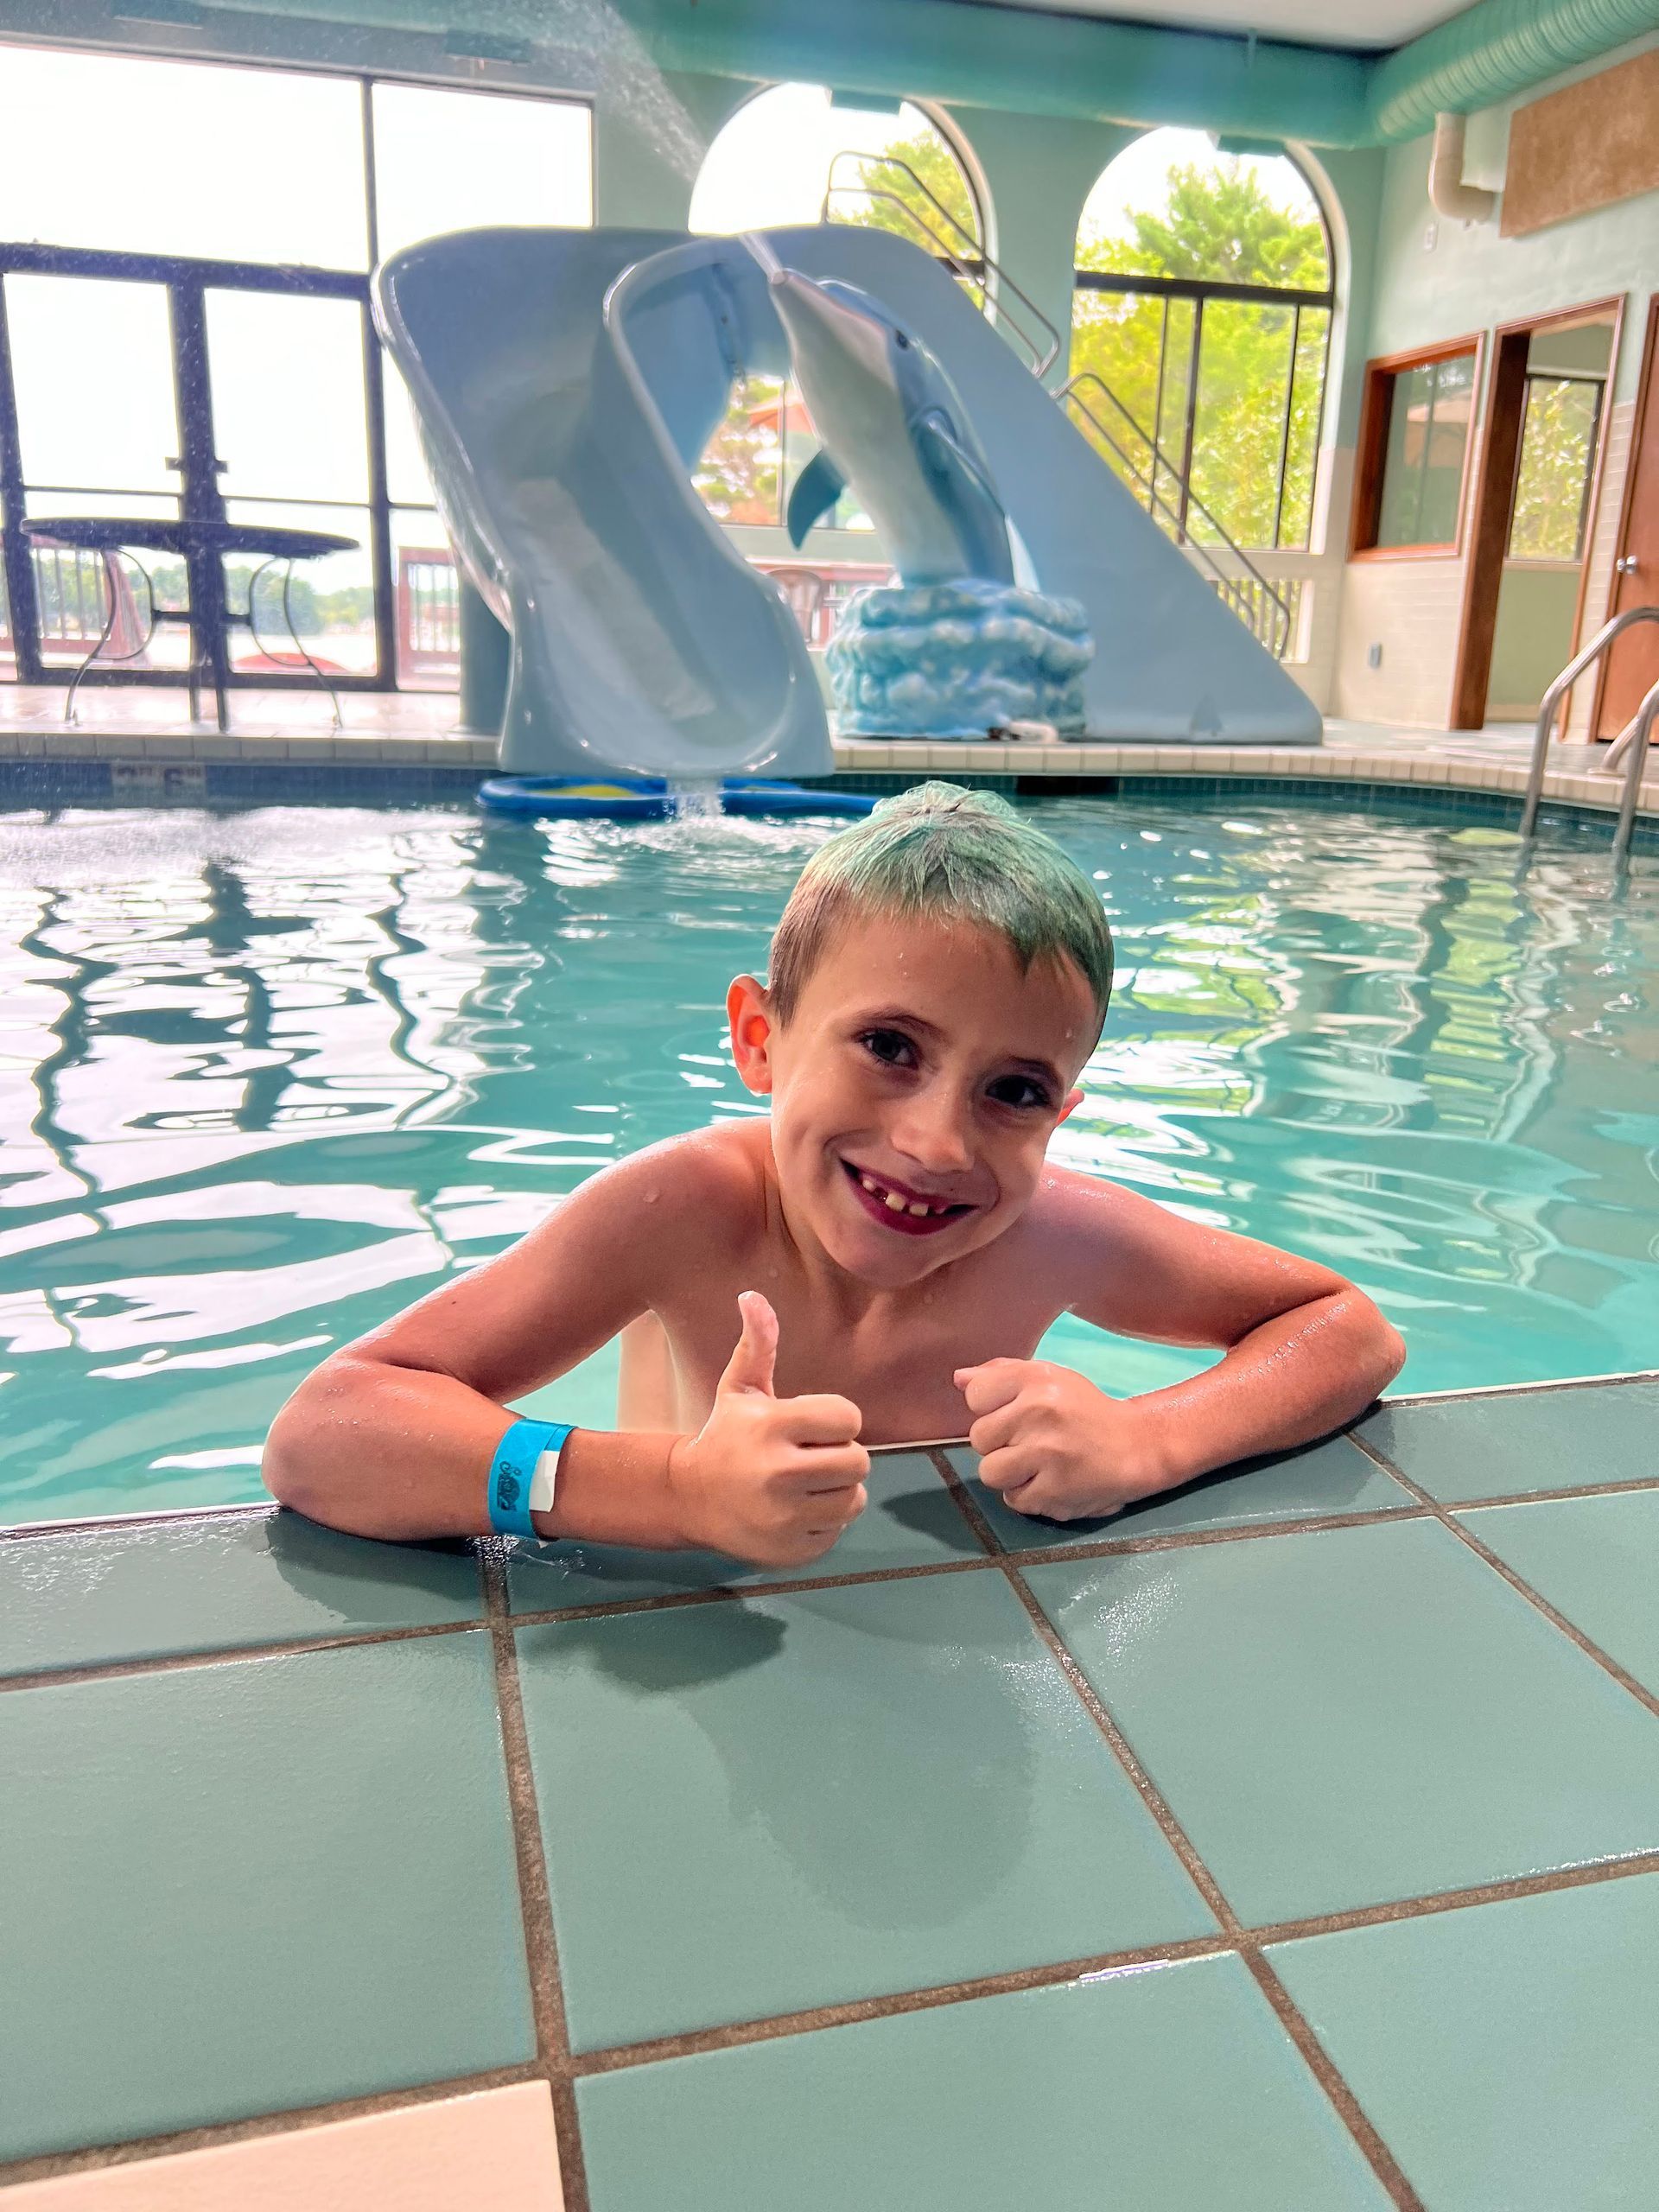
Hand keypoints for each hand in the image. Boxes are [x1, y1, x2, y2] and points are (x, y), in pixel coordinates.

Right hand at [668, 1292, 868, 1568]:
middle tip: (813, 1455)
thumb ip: (757, 1345)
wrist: (689, 1499)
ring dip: (838, 1489)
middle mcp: (780, 1473)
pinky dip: (824, 1521)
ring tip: (807, 1482)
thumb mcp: (739, 1389)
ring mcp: (785, 1516)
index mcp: (773, 1427)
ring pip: (854, 1498)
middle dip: (842, 1455)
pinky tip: (794, 1510)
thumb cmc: (725, 1436)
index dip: (837, 1419)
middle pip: (859, 1461)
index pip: (849, 1418)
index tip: (811, 1425)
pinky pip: (838, 1530)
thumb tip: (753, 1295)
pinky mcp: (792, 1549)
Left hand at [953, 1358, 1169, 1521]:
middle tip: (1032, 1442)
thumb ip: (1001, 1374)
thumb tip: (959, 1379)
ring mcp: (1046, 1454)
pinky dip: (1029, 1495)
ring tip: (1038, 1465)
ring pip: (989, 1472)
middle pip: (979, 1438)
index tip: (1015, 1414)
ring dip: (1010, 1474)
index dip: (991, 1409)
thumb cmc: (1084, 1410)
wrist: (1135, 1447)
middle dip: (1000, 1443)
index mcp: (1036, 1379)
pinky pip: (1013, 1499)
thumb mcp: (1049, 1378)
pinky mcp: (1053, 1492)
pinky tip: (1052, 1482)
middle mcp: (1039, 1412)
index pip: (976, 1395)